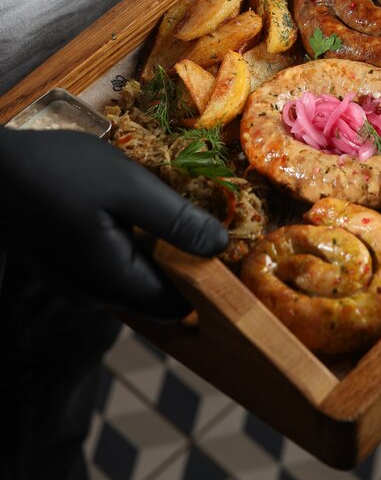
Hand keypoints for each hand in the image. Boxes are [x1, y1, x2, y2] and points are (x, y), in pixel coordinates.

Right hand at [0, 126, 227, 319]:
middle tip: (196, 216)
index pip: (178, 307)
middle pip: (158, 295)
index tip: (219, 241)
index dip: (207, 280)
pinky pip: (113, 266)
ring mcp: (77, 285)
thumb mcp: (129, 187)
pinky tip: (130, 210)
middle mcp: (95, 296)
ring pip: (135, 279)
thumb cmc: (60, 172)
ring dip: (156, 250)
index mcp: (115, 283)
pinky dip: (131, 244)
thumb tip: (221, 247)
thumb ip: (176, 220)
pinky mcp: (67, 269)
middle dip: (183, 261)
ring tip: (163, 206)